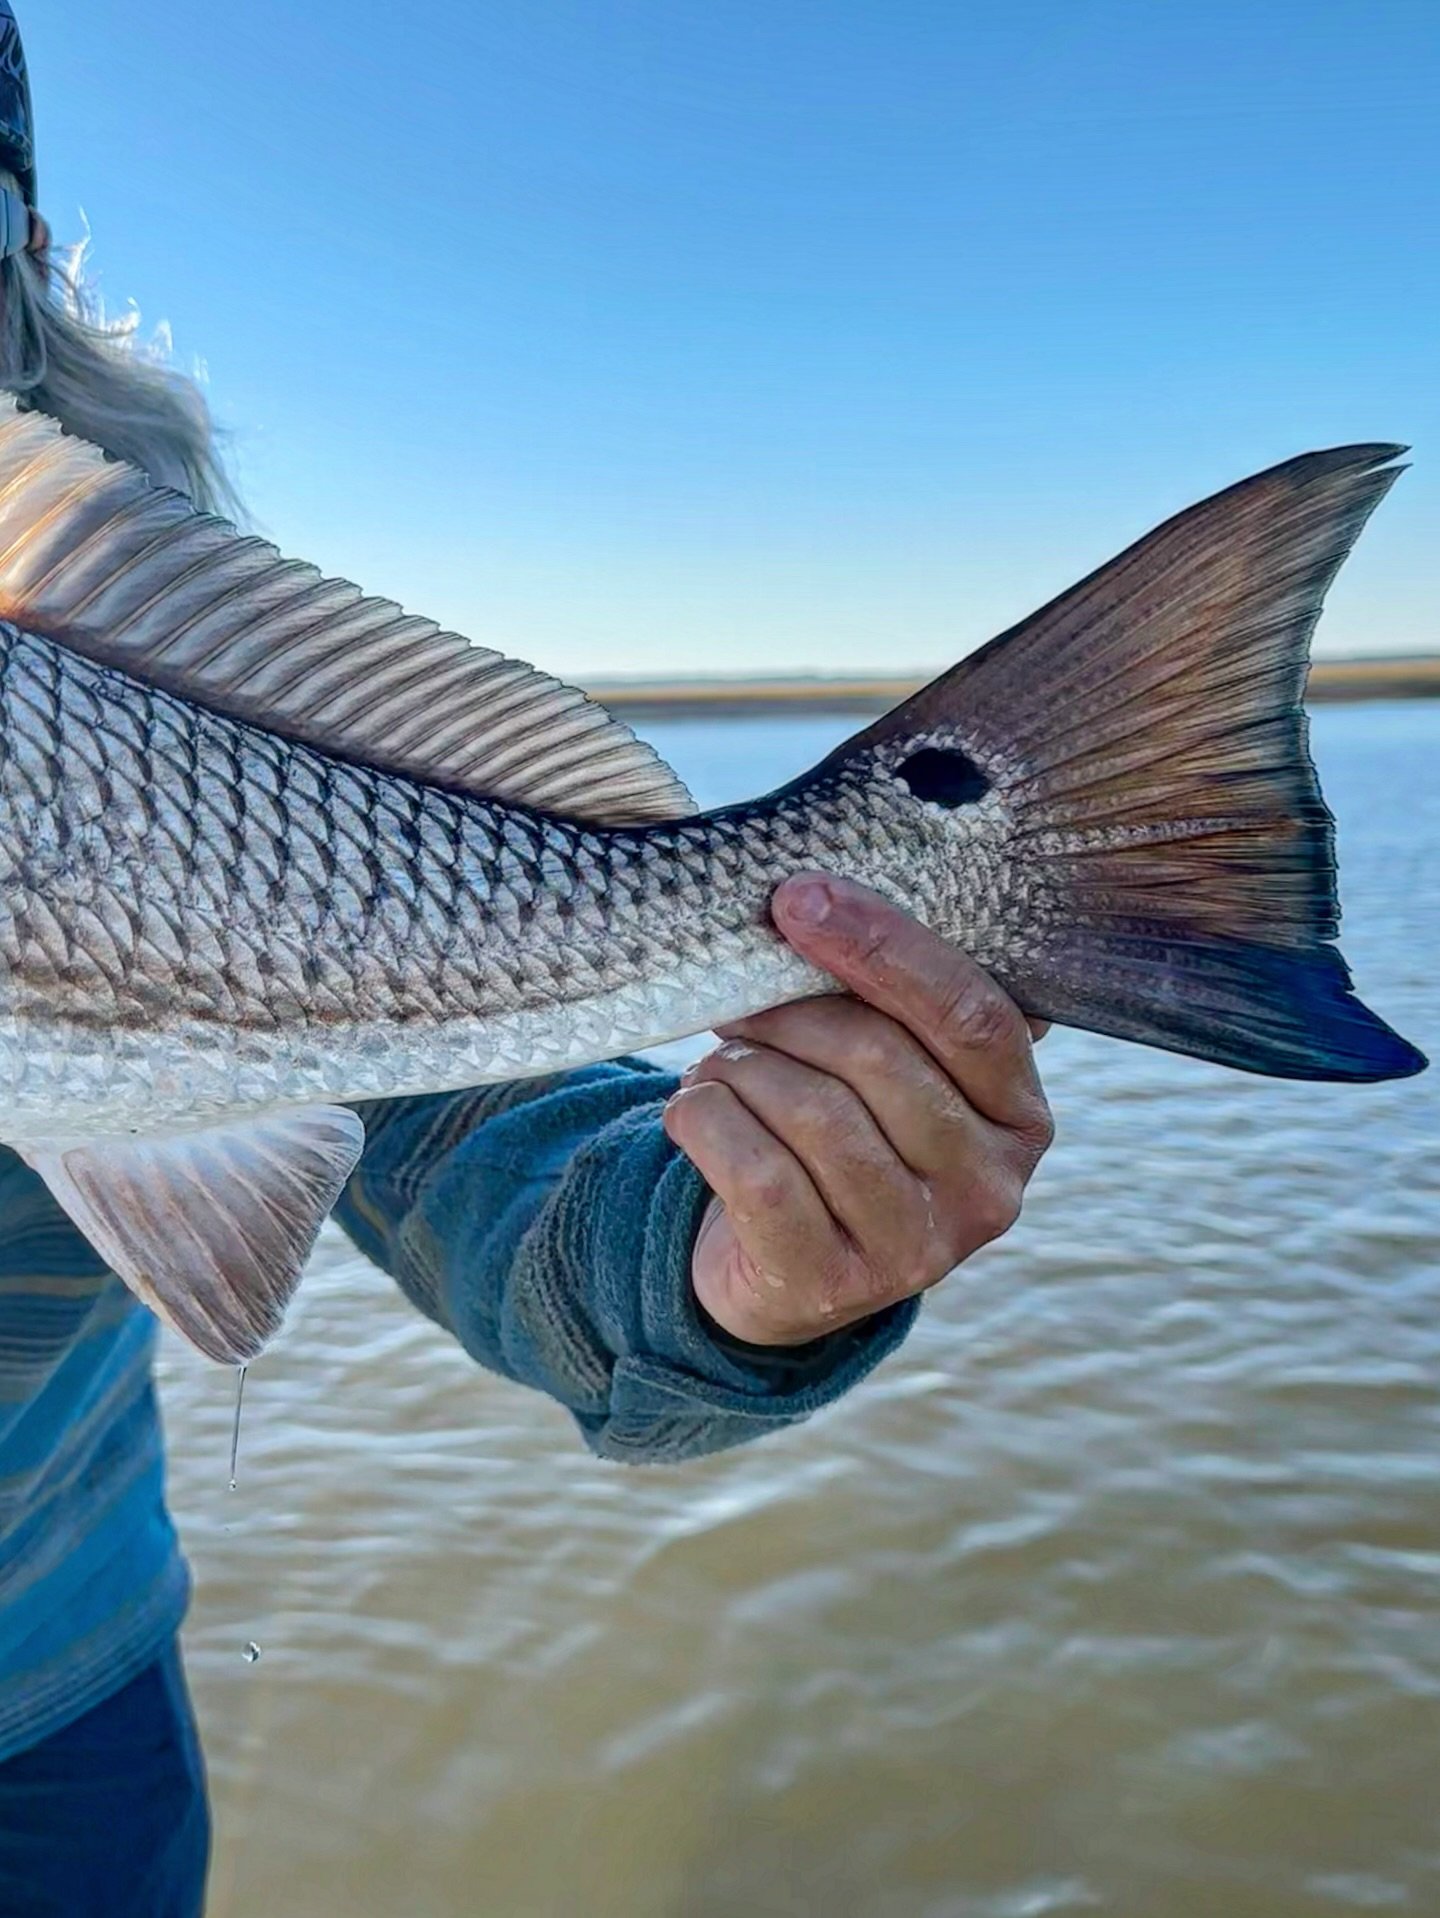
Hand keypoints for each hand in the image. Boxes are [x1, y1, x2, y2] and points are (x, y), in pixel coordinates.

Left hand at [661, 874, 1052, 1347]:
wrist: (785, 1268)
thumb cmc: (842, 1130)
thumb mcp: (891, 1069)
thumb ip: (889, 999)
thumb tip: (816, 899)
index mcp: (1020, 1116)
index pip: (971, 1013)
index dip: (883, 946)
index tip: (799, 897)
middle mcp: (987, 1188)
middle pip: (878, 1056)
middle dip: (788, 1012)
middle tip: (738, 1004)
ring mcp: (917, 1248)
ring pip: (812, 1111)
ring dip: (742, 1069)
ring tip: (720, 1068)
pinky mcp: (832, 1284)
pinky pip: (757, 1173)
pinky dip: (707, 1121)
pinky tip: (695, 1110)